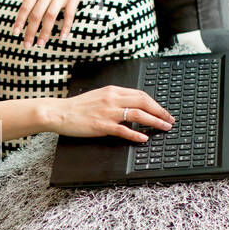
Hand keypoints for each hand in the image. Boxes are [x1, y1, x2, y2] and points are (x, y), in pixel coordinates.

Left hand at [12, 0, 97, 47]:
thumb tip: (23, 15)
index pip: (25, 7)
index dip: (19, 21)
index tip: (16, 33)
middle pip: (36, 15)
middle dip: (30, 32)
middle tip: (27, 45)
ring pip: (50, 16)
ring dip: (45, 32)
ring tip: (41, 43)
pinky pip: (69, 15)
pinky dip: (65, 27)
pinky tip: (62, 37)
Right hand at [50, 85, 174, 142]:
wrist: (59, 113)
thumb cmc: (77, 107)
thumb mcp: (99, 96)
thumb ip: (115, 99)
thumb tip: (131, 106)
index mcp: (112, 91)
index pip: (140, 94)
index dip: (155, 103)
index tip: (163, 111)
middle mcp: (112, 99)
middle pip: (144, 102)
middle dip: (160, 111)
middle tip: (169, 120)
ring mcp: (108, 112)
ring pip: (138, 114)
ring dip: (155, 121)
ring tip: (164, 128)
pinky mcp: (102, 125)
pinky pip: (124, 129)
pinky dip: (136, 134)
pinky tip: (144, 138)